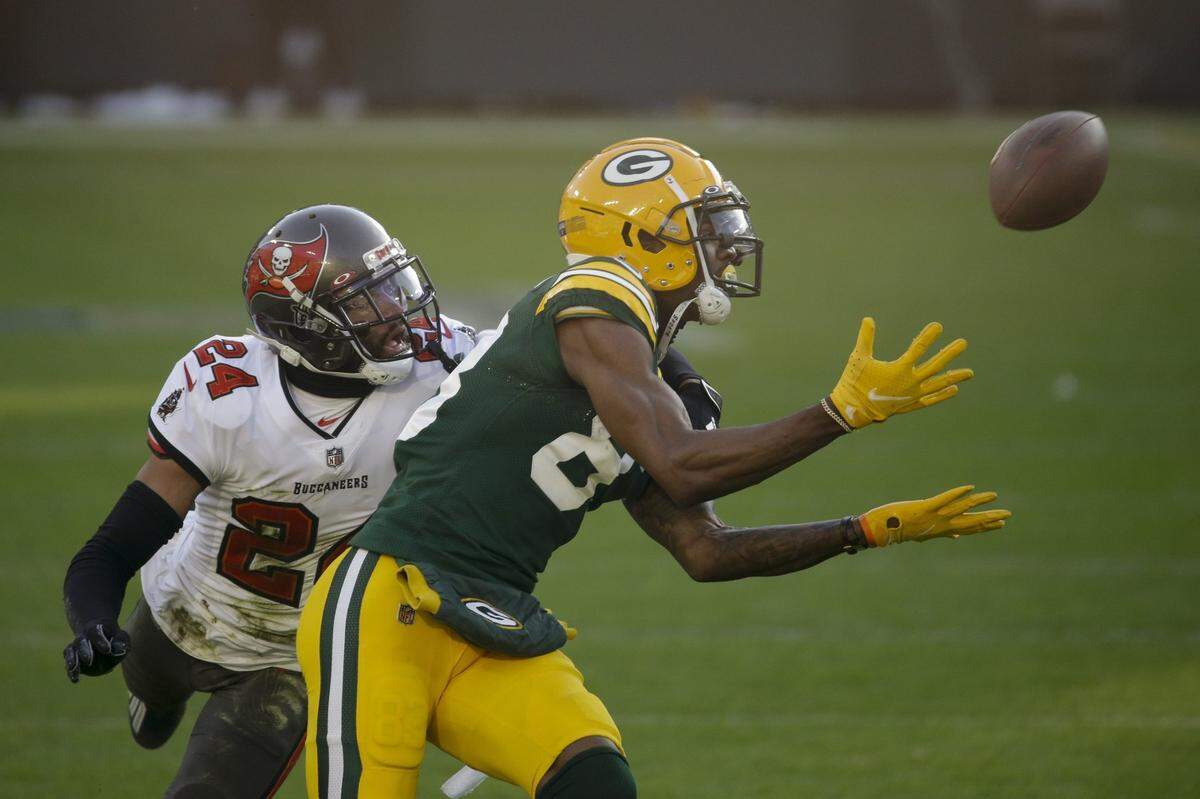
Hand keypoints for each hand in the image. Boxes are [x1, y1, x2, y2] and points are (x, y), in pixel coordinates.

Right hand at [64, 619, 129, 682]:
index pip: (96, 633)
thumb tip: (120, 649)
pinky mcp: (72, 657)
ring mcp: (75, 647)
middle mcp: (83, 637)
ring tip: (75, 671)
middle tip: (89, 660)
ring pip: (70, 652)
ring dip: (72, 661)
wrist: (99, 636)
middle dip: (84, 651)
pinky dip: (70, 671)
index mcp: (96, 630)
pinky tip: (75, 679)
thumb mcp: (121, 637)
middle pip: (81, 642)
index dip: (101, 641)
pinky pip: (69, 663)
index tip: (107, 650)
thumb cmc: (113, 637)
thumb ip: (121, 642)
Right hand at [828, 317, 972, 427]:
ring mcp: (912, 395)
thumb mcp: (858, 358)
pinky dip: (942, 395)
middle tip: (963, 343)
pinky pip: (930, 399)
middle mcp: (910, 382)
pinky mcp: (909, 404)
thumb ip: (865, 338)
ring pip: (938, 384)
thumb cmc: (854, 382)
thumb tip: (868, 319)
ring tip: (970, 373)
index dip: (928, 336)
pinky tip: (954, 389)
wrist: (852, 410)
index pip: (918, 348)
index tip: (938, 326)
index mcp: (899, 369)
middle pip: (935, 365)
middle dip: (950, 353)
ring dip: (954, 377)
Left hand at [858, 485, 1010, 546]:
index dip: (986, 527)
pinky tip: (970, 487)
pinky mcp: (925, 507)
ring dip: (979, 502)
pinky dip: (958, 493)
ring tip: (993, 496)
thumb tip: (957, 537)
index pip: (969, 529)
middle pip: (971, 522)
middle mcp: (941, 525)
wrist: (881, 530)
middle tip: (1007, 515)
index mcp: (942, 531)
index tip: (1001, 524)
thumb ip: (943, 533)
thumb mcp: (925, 534)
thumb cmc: (902, 530)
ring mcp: (934, 516)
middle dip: (990, 519)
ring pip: (962, 508)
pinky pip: (945, 499)